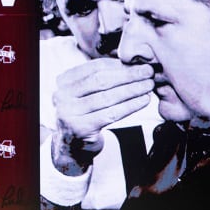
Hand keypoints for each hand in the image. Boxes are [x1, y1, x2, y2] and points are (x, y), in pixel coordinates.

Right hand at [51, 57, 153, 174]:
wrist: (72, 145)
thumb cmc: (83, 115)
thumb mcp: (84, 94)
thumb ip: (99, 79)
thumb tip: (130, 65)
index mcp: (63, 82)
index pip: (93, 68)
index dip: (118, 65)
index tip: (137, 64)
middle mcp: (62, 95)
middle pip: (100, 81)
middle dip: (127, 75)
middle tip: (147, 72)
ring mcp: (69, 112)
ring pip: (107, 97)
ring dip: (132, 90)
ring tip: (148, 86)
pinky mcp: (81, 128)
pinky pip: (110, 114)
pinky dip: (130, 106)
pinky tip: (142, 101)